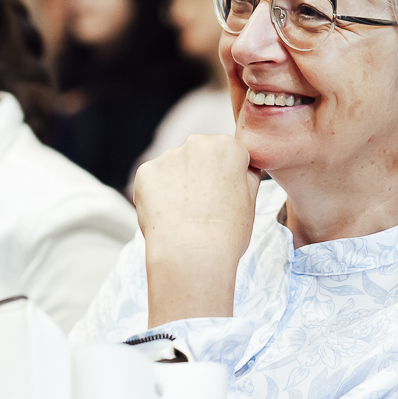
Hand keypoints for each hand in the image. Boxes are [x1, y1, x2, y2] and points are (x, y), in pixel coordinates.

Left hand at [132, 134, 260, 326]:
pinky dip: (157, 195)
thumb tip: (241, 169)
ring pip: (174, 167)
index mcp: (227, 146)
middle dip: (200, 175)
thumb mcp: (251, 200)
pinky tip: (167, 214)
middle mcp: (197, 143)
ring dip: (177, 183)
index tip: (223, 196)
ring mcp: (168, 156)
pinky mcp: (146, 172)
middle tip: (203, 206)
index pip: (228, 154)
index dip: (226, 177)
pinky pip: (153, 180)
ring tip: (184, 214)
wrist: (192, 255)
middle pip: (199, 156)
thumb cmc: (226, 234)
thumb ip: (246, 176)